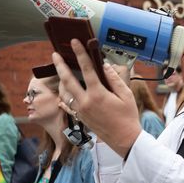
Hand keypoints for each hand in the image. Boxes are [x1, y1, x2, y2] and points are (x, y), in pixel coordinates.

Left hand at [53, 39, 141, 157]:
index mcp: (98, 94)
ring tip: (60, 70)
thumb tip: (104, 67)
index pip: (87, 68)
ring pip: (65, 92)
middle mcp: (86, 102)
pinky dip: (65, 97)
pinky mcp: (81, 118)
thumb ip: (114, 79)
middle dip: (60, 65)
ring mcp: (81, 111)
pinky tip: (64, 92)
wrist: (124, 139)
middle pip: (68, 80)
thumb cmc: (128, 117)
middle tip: (55, 54)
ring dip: (61, 80)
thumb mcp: (126, 95)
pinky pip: (68, 105)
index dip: (80, 53)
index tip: (75, 43)